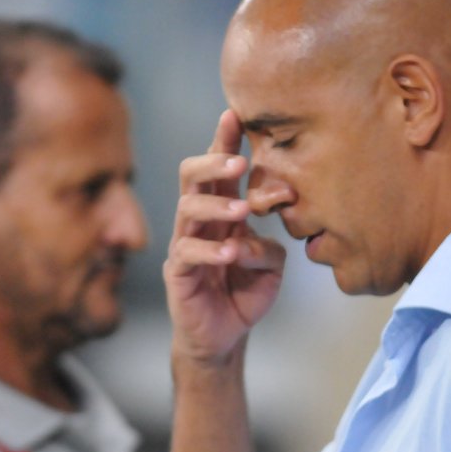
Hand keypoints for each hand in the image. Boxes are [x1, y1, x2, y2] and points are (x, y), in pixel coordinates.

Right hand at [164, 110, 285, 366]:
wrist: (224, 336)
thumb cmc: (244, 291)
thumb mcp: (271, 265)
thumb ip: (271, 244)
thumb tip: (257, 235)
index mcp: (222, 210)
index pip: (219, 169)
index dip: (225, 141)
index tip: (235, 115)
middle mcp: (200, 221)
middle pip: (192, 177)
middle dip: (213, 163)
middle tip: (237, 162)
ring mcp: (186, 244)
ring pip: (187, 209)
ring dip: (216, 206)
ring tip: (241, 211)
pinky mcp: (179, 273)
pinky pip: (187, 253)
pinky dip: (209, 250)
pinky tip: (230, 253)